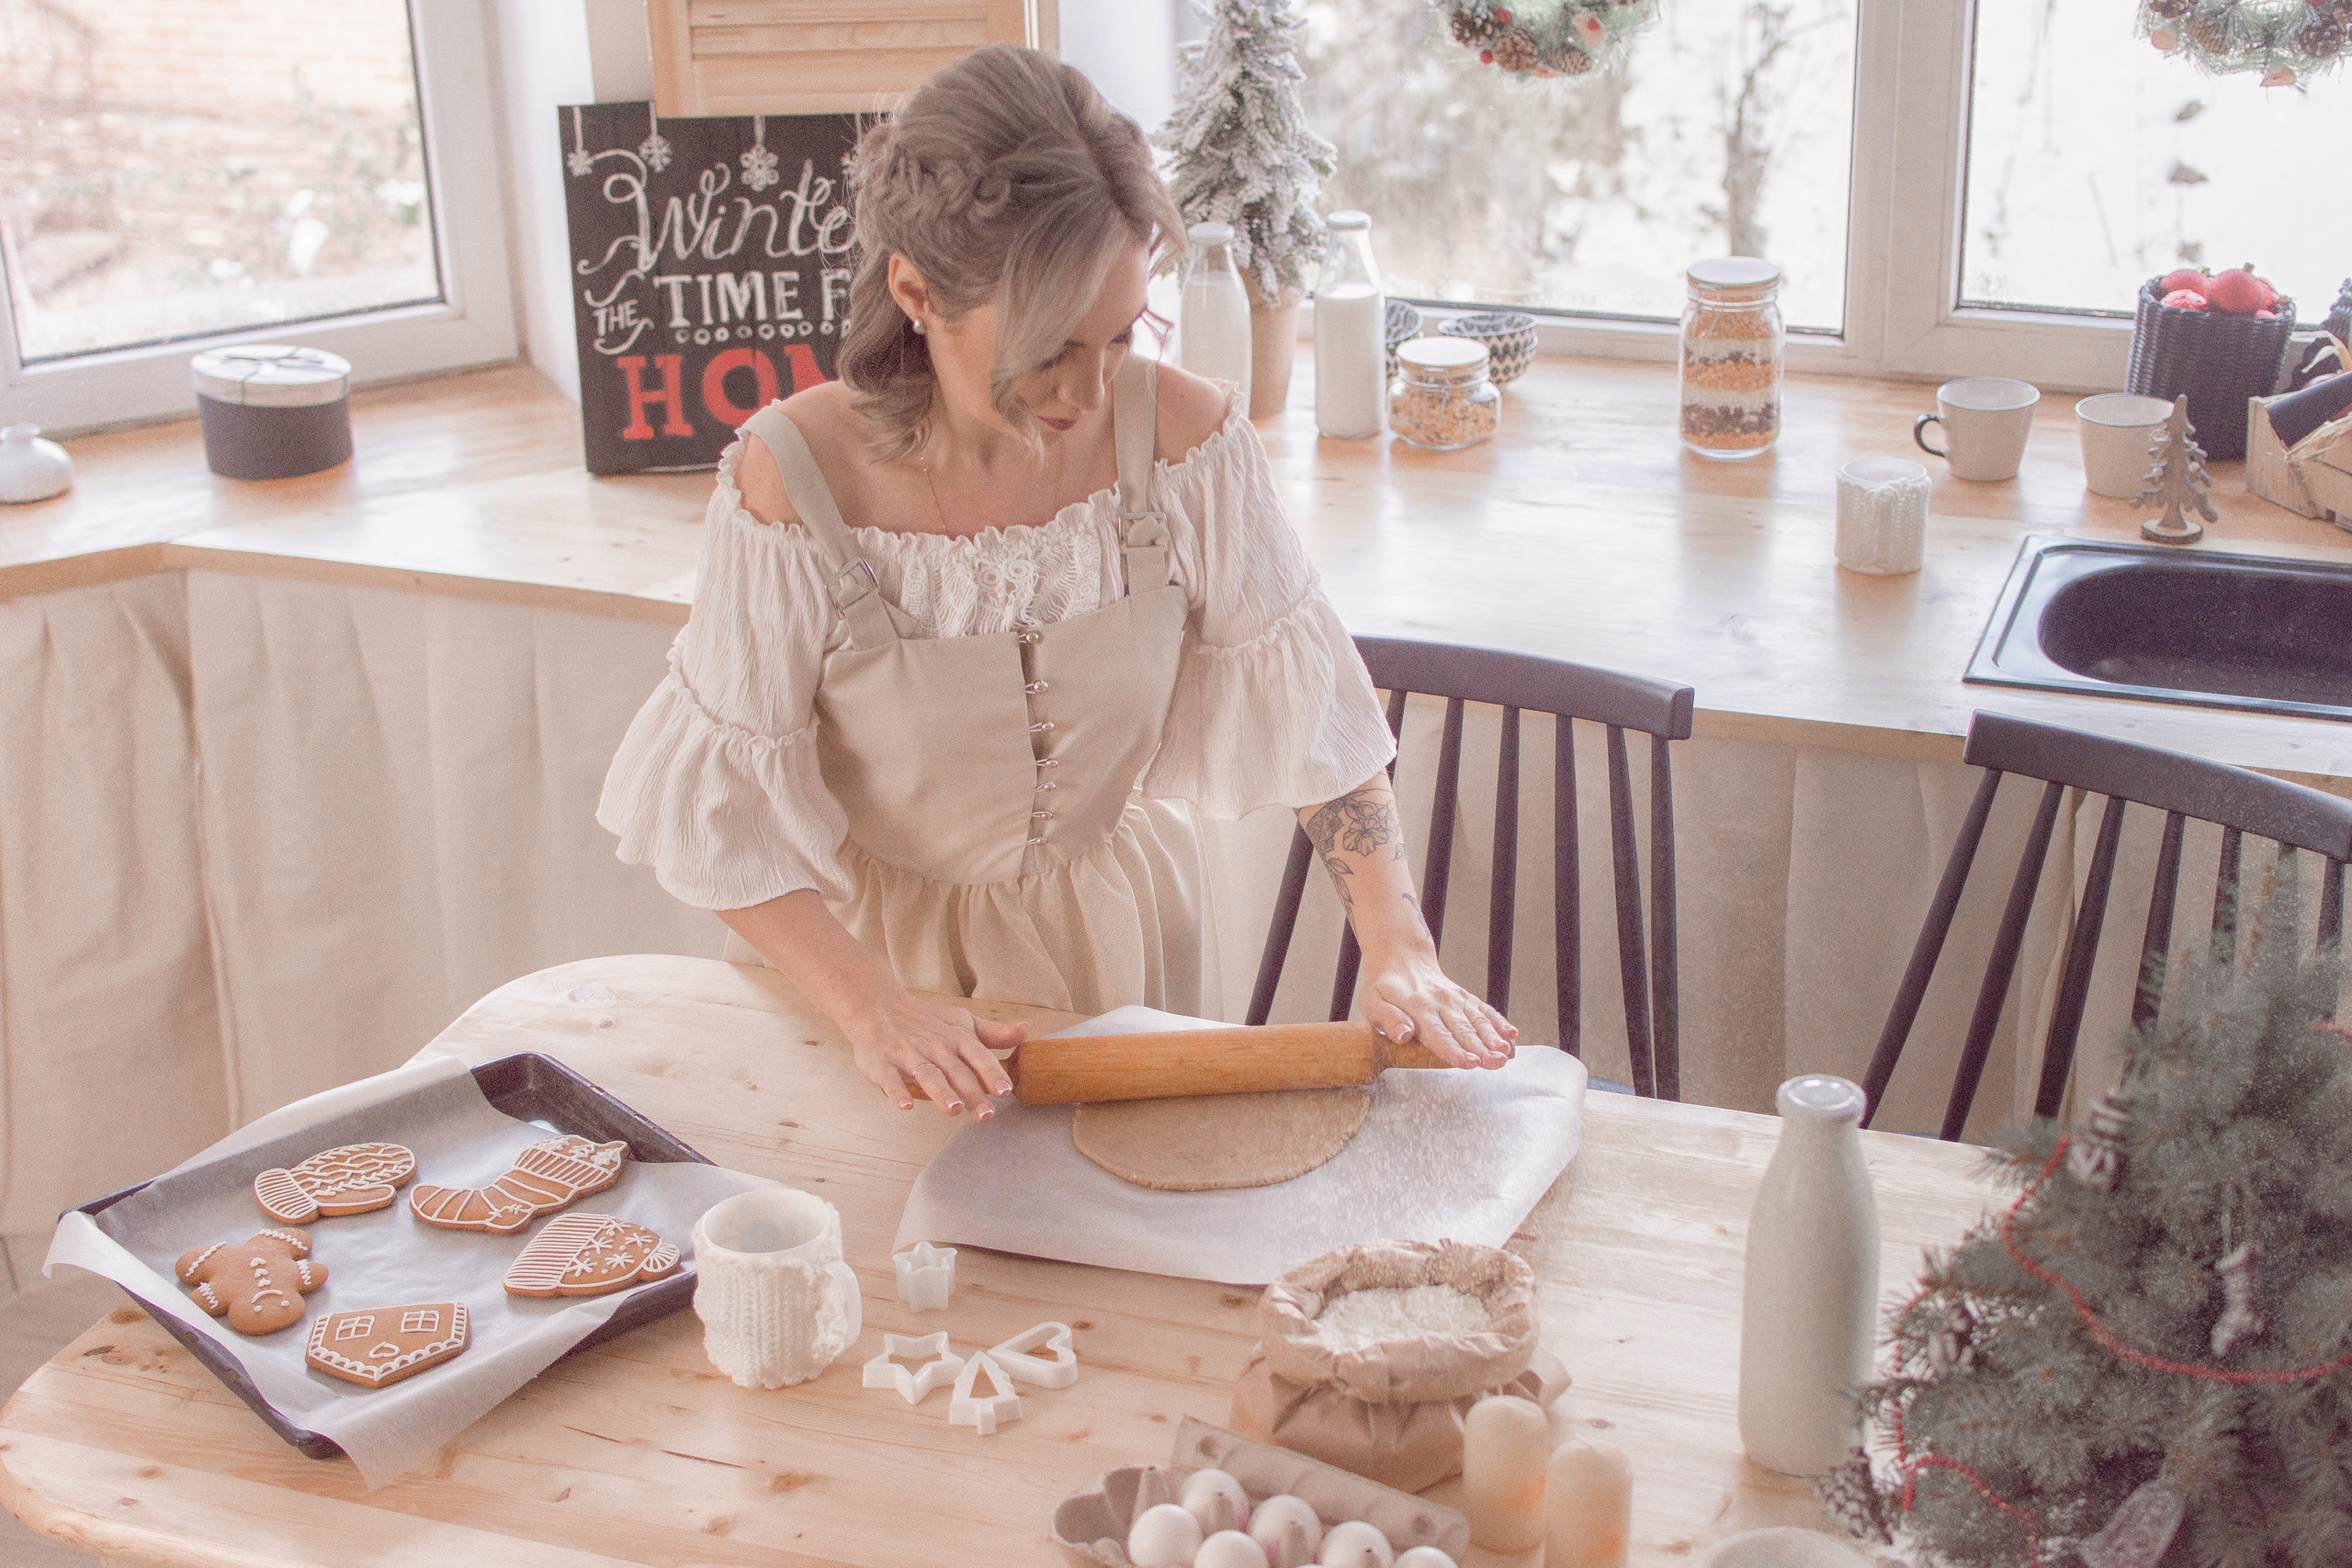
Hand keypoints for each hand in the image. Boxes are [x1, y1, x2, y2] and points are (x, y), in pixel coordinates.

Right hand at [842, 990, 1026, 1117]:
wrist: (878, 1006)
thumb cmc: (927, 1020)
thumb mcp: (963, 1022)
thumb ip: (994, 1033)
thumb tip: (1026, 1031)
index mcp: (956, 1037)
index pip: (978, 1055)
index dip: (992, 1073)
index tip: (1005, 1091)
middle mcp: (935, 1046)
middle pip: (956, 1072)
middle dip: (972, 1093)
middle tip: (986, 1115)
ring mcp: (908, 1055)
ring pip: (928, 1075)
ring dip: (941, 1092)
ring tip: (954, 1110)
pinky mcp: (883, 1064)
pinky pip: (890, 1079)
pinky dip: (896, 1092)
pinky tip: (904, 1106)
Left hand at [1360, 950, 1515, 1069]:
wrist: (1402, 960)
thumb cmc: (1384, 988)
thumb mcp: (1372, 1002)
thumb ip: (1387, 1019)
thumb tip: (1403, 1035)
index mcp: (1417, 1007)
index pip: (1438, 1034)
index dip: (1454, 1050)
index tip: (1469, 1063)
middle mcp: (1441, 1002)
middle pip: (1463, 1030)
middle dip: (1481, 1049)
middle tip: (1496, 1063)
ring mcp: (1456, 999)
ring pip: (1478, 1021)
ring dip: (1494, 1038)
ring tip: (1507, 1054)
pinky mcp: (1465, 998)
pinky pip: (1484, 1010)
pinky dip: (1499, 1022)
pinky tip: (1512, 1035)